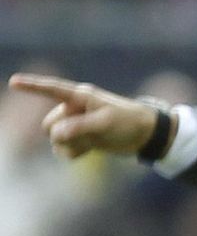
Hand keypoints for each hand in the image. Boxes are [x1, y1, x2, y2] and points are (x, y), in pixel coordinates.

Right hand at [7, 73, 160, 159]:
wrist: (145, 135)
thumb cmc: (128, 121)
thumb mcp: (105, 123)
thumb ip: (79, 127)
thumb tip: (55, 135)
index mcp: (80, 96)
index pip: (52, 89)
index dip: (32, 86)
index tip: (14, 82)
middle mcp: (74, 109)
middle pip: (49, 125)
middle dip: (62, 134)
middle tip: (86, 135)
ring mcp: (76, 124)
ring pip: (55, 139)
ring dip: (70, 145)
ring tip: (92, 142)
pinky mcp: (80, 138)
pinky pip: (63, 150)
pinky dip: (73, 153)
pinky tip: (89, 150)